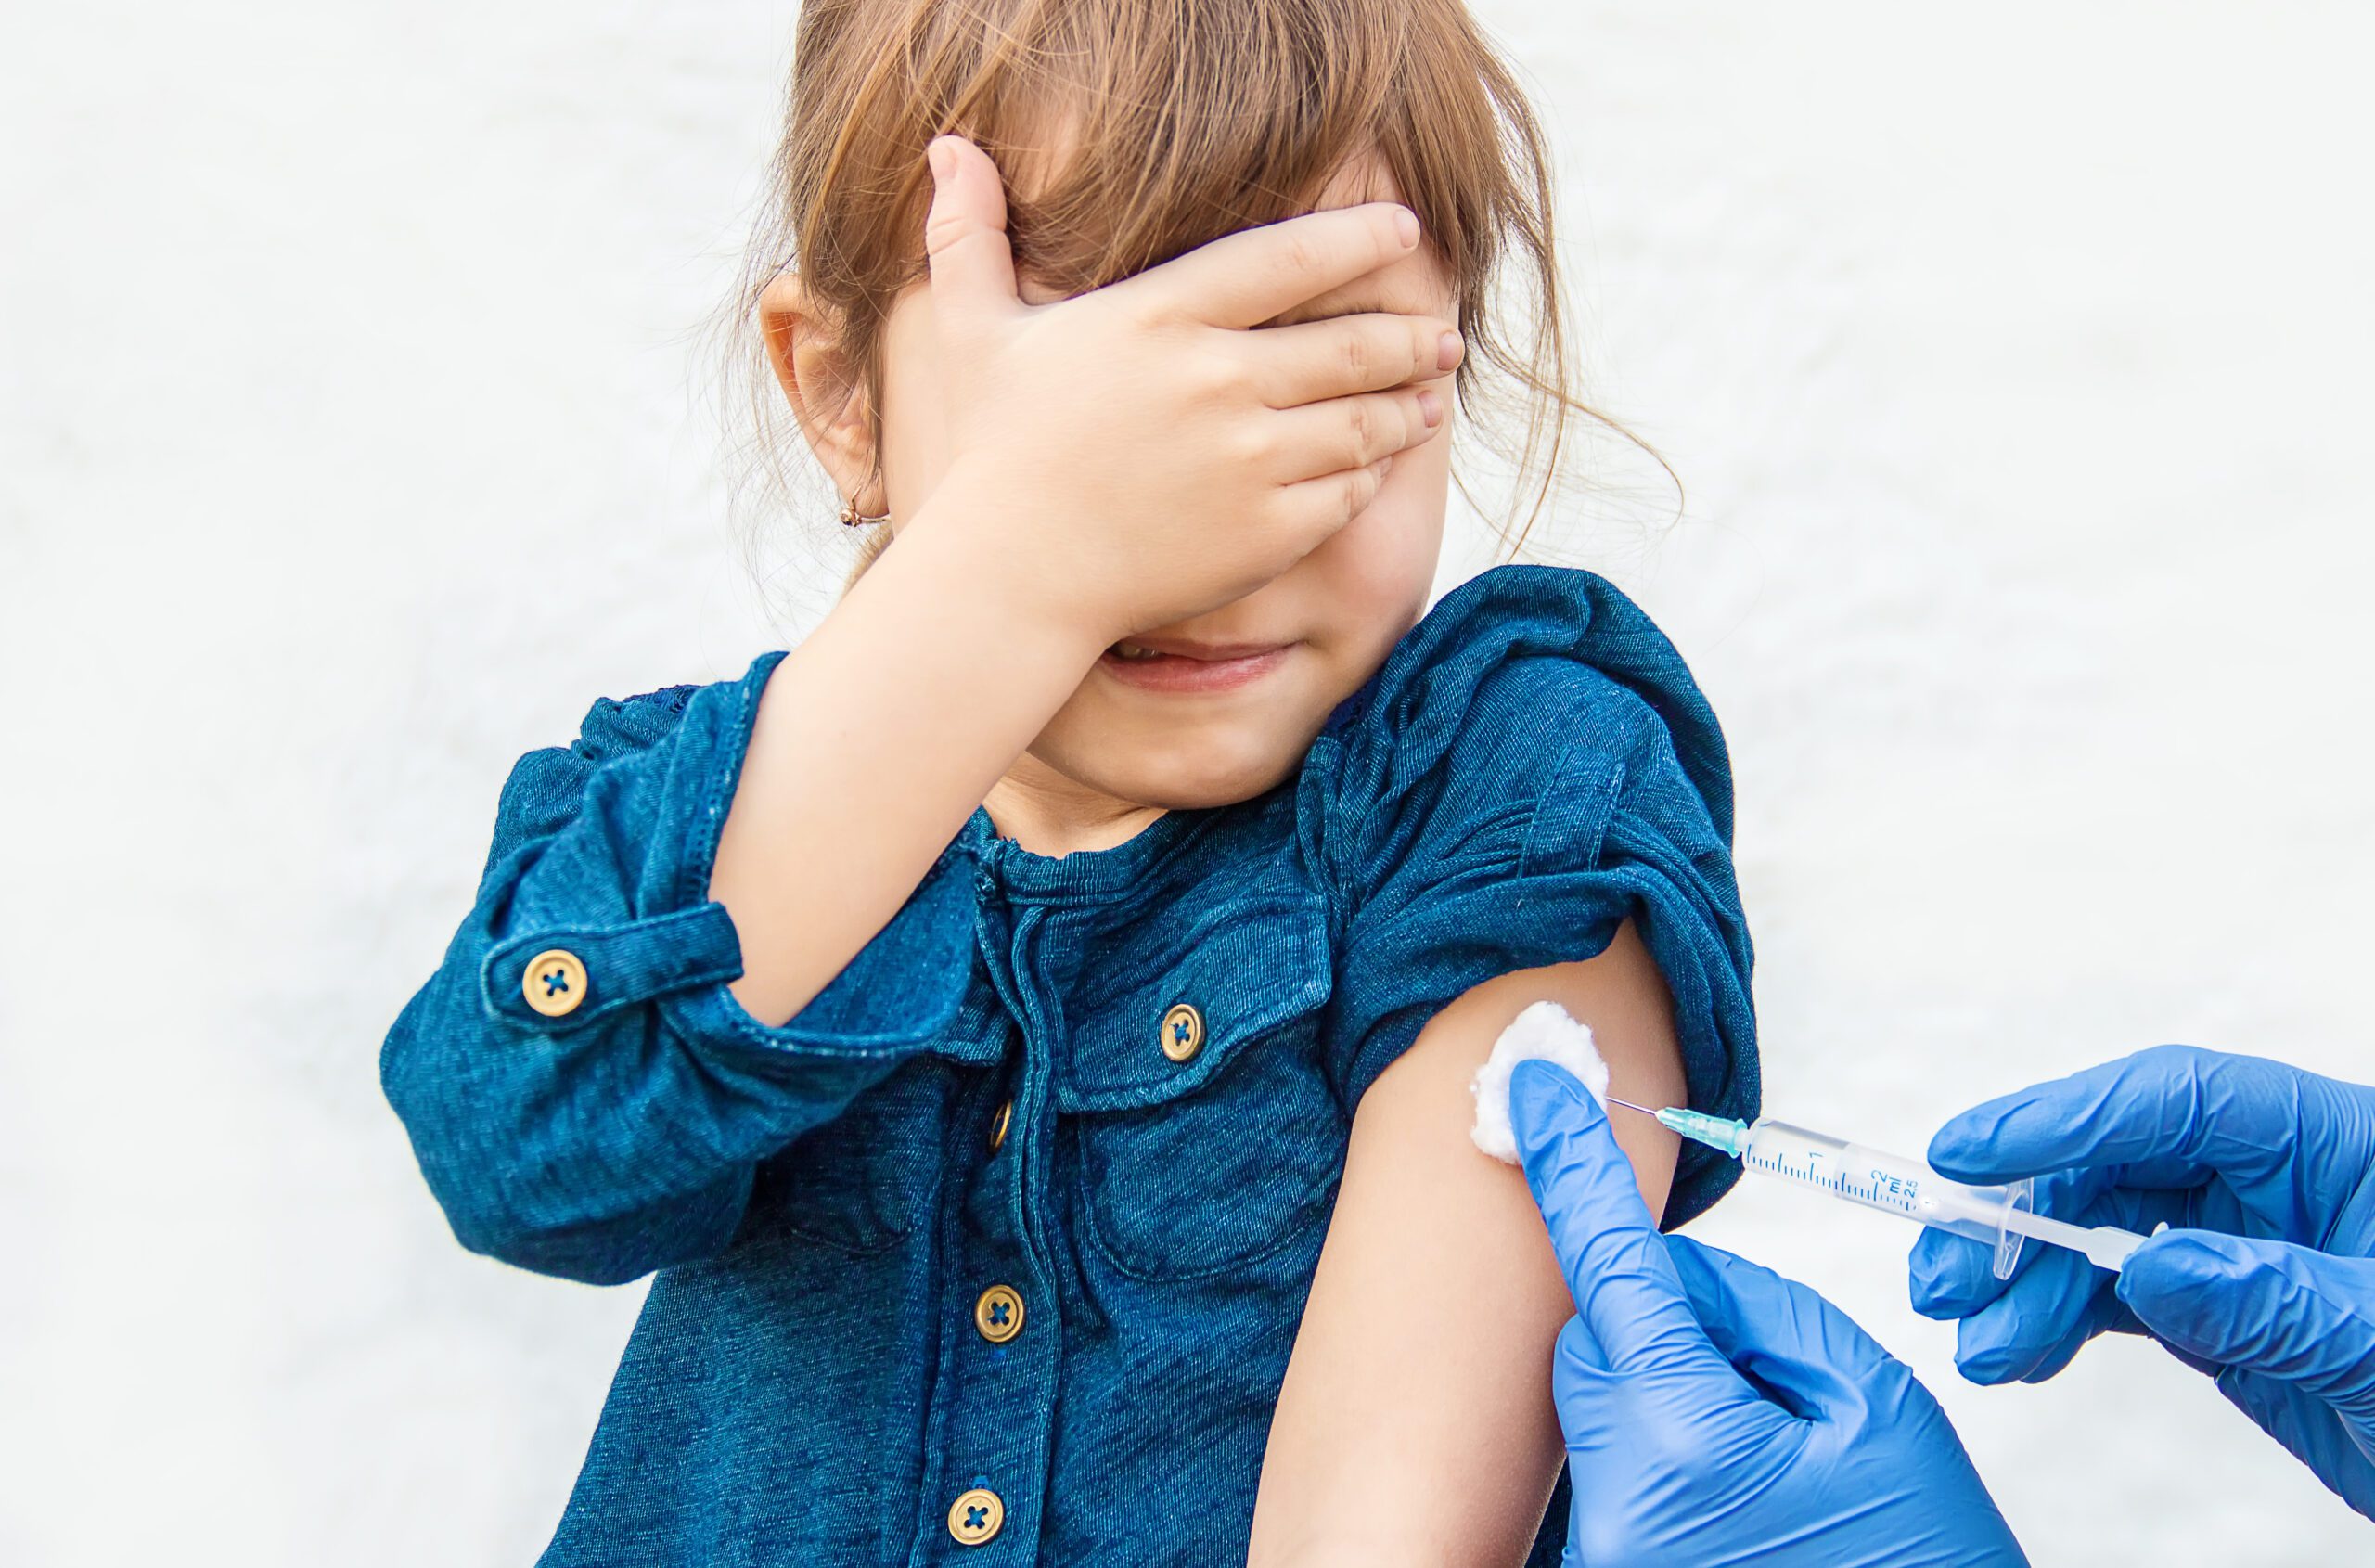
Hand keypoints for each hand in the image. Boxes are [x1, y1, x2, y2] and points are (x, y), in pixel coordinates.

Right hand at [916, 133, 1457, 645]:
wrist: (1015, 579)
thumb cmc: (995, 454)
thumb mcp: (974, 333)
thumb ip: (971, 237)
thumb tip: (947, 150)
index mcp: (1162, 316)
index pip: (1293, 256)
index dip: (1362, 238)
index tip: (1404, 231)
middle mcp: (1219, 379)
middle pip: (1353, 340)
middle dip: (1412, 333)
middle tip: (1440, 332)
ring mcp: (1251, 459)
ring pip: (1365, 419)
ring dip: (1408, 404)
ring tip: (1429, 393)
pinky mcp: (1268, 531)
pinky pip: (1349, 490)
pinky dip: (1373, 471)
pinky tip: (1381, 460)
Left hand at [1510, 1059, 2025, 1566]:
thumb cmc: (1923, 1562)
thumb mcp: (1876, 1412)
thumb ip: (1761, 1316)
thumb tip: (1676, 1285)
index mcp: (1680, 1440)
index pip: (1608, 1268)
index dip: (1570, 1166)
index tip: (1532, 1088)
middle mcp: (1613, 1508)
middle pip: (1598, 1347)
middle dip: (1669, 1333)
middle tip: (1774, 1391)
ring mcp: (1602, 1556)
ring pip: (1606, 1415)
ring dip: (1671, 1411)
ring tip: (1772, 1482)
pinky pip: (1615, 1484)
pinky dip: (1668, 1471)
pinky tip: (1743, 1517)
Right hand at [1910, 1044, 2374, 1516]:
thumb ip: (2281, 1303)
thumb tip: (2154, 1267)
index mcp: (2341, 1146)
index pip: (2178, 1099)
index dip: (2063, 1117)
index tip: (1969, 1155)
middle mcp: (2283, 1185)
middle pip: (2118, 1165)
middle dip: (2020, 1220)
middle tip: (1946, 1275)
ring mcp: (2250, 1251)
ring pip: (2103, 1236)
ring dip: (2023, 1284)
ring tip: (1975, 1342)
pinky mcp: (2230, 1317)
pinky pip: (2118, 1298)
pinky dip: (2055, 1322)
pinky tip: (2016, 1352)